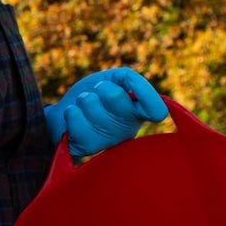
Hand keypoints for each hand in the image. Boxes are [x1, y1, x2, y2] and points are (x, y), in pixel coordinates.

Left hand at [43, 68, 167, 160]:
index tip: (131, 91)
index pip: (157, 110)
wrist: (69, 114)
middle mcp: (128, 129)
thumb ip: (129, 79)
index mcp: (140, 112)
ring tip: (86, 109)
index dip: (147, 96)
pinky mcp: (88, 146)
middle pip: (114, 95)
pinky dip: (71, 111)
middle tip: (98, 95)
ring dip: (83, 99)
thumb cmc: (98, 94)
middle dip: (101, 87)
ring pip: (90, 102)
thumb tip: (131, 89)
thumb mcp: (116, 79)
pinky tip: (77, 120)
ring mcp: (108, 139)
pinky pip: (74, 115)